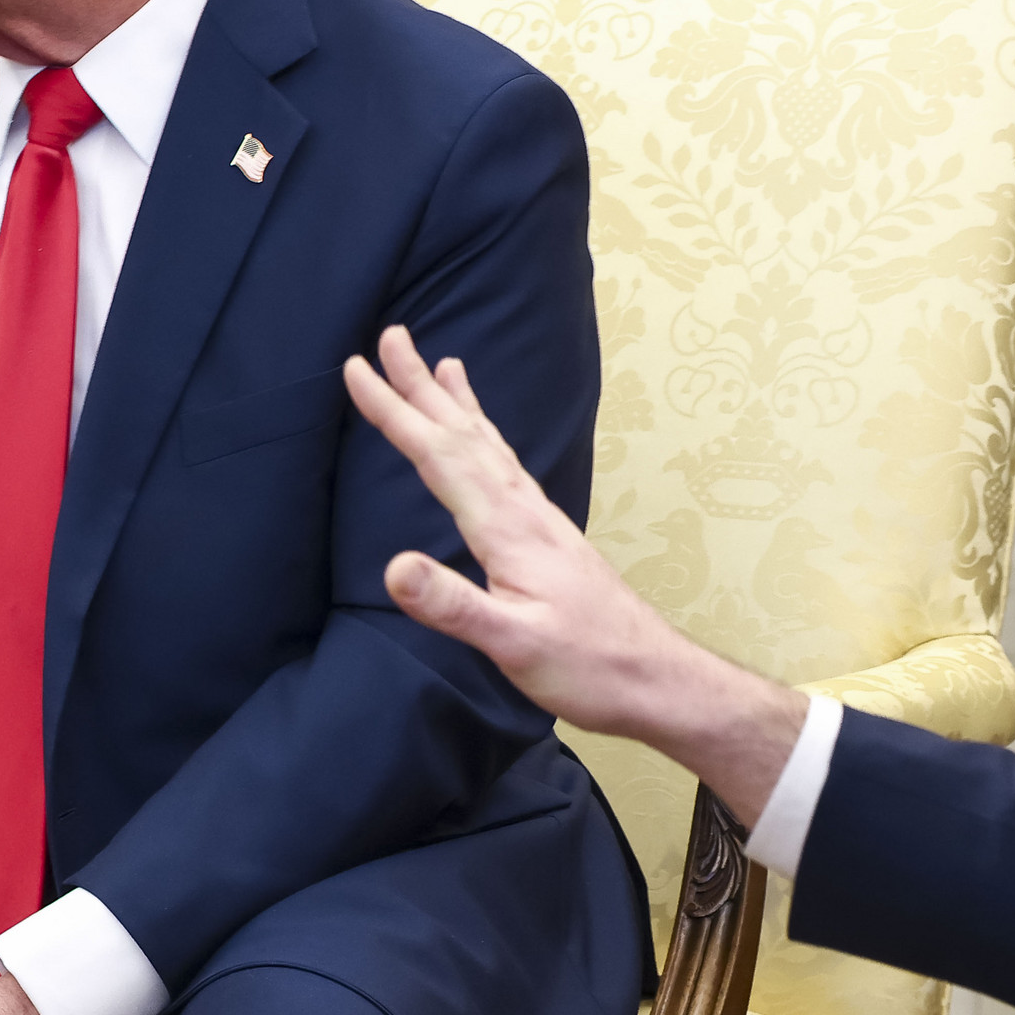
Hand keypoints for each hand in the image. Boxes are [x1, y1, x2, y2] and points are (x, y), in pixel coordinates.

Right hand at [345, 324, 808, 821]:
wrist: (657, 678)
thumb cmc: (589, 666)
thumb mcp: (513, 644)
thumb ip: (453, 606)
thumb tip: (394, 568)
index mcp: (508, 530)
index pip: (440, 457)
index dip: (395, 413)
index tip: (357, 370)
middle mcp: (525, 511)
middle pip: (464, 434)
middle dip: (421, 386)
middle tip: (390, 336)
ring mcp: (540, 520)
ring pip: (488, 444)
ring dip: (456, 403)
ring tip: (440, 363)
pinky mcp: (548, 535)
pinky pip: (506, 466)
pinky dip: (486, 437)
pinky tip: (484, 439)